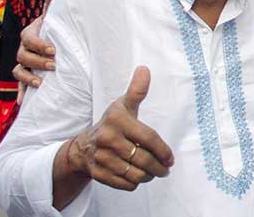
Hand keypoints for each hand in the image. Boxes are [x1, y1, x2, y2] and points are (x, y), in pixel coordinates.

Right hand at [14, 0, 58, 87]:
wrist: (49, 40)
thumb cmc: (52, 28)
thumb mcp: (52, 17)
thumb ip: (51, 5)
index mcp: (29, 34)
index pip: (29, 39)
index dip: (40, 45)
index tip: (54, 50)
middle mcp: (23, 49)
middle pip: (23, 57)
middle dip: (38, 61)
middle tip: (54, 65)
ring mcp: (23, 63)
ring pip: (19, 71)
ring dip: (28, 78)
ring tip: (41, 83)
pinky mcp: (25, 75)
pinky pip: (19, 85)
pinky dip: (21, 93)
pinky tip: (23, 102)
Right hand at [67, 66, 173, 189]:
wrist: (82, 146)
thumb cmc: (111, 123)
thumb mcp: (123, 106)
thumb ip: (137, 91)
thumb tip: (144, 69)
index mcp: (118, 120)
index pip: (149, 139)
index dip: (163, 151)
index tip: (171, 158)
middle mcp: (108, 139)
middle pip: (144, 160)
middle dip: (159, 167)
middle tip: (165, 169)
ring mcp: (101, 158)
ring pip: (135, 174)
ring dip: (149, 176)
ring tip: (153, 173)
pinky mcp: (98, 174)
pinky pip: (125, 184)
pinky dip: (134, 183)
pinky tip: (137, 176)